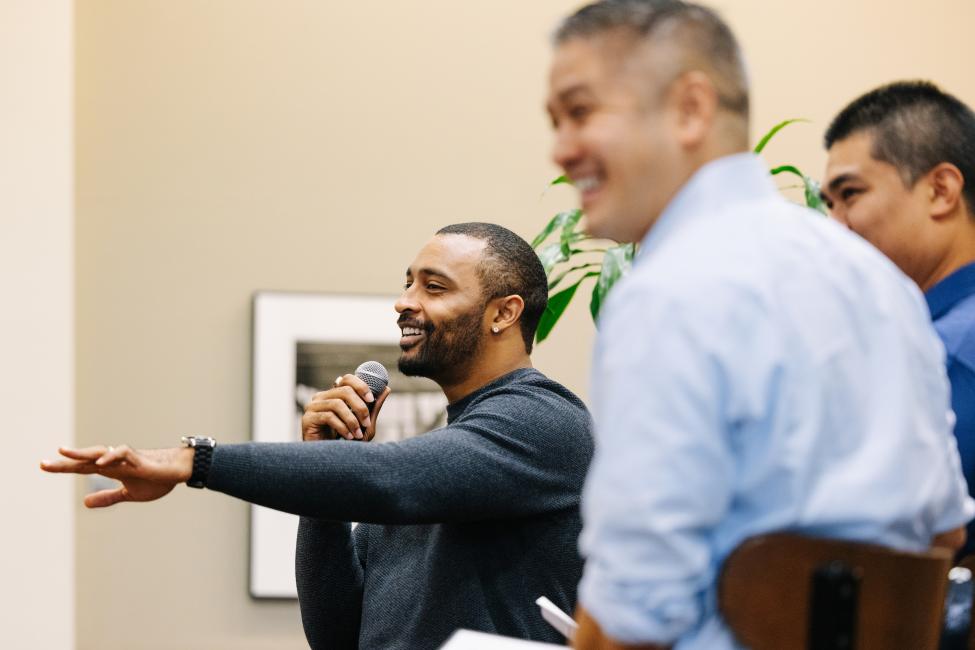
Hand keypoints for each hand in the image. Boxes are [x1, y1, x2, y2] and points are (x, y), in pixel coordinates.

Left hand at [40, 445, 193, 507]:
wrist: (179, 471)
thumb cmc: (156, 479)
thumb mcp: (129, 494)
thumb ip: (108, 497)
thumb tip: (84, 502)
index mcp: (111, 470)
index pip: (82, 468)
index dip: (64, 467)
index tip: (44, 466)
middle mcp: (114, 462)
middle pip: (85, 460)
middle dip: (65, 462)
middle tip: (43, 464)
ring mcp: (125, 459)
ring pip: (100, 453)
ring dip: (82, 453)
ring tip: (63, 453)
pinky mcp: (139, 459)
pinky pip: (122, 454)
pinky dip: (110, 456)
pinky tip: (99, 462)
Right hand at [301, 374, 390, 441]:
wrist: (329, 462)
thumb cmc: (346, 443)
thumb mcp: (364, 425)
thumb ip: (373, 408)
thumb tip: (386, 389)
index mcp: (334, 395)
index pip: (347, 379)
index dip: (361, 386)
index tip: (371, 399)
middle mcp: (322, 397)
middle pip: (344, 391)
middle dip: (359, 407)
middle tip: (366, 423)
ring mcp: (313, 407)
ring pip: (337, 404)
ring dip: (351, 420)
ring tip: (358, 434)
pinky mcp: (307, 418)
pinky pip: (328, 416)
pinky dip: (342, 427)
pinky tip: (349, 437)